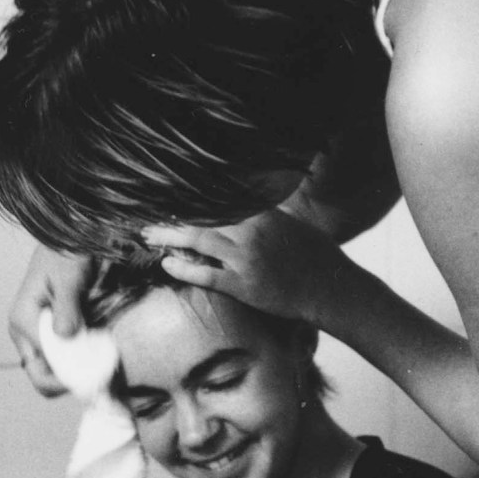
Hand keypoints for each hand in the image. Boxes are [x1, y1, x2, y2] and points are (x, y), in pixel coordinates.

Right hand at [8, 244, 96, 395]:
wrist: (71, 240)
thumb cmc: (67, 253)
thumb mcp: (69, 277)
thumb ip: (67, 306)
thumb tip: (64, 335)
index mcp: (23, 321)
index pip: (40, 368)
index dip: (67, 378)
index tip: (97, 376)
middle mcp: (25, 333)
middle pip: (42, 377)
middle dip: (70, 381)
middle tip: (102, 378)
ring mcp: (39, 336)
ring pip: (54, 371)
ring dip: (78, 373)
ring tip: (105, 367)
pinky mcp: (53, 334)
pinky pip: (65, 359)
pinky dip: (82, 362)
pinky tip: (101, 355)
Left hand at [142, 210, 344, 324]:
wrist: (331, 289)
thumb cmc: (317, 256)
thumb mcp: (293, 223)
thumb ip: (267, 213)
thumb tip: (249, 203)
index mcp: (264, 213)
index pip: (220, 196)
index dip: (193, 192)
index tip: (170, 188)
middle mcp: (252, 232)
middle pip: (202, 214)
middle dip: (173, 212)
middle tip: (148, 210)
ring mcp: (246, 258)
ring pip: (198, 240)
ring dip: (169, 235)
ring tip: (147, 234)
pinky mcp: (243, 285)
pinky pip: (206, 274)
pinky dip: (184, 268)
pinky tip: (166, 264)